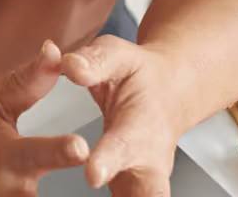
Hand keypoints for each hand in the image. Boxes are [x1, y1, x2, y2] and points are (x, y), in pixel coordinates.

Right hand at [0, 41, 90, 196]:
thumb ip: (28, 81)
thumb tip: (56, 52)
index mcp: (6, 155)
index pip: (39, 152)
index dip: (61, 151)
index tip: (81, 147)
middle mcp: (10, 188)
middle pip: (50, 182)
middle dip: (56, 164)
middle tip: (58, 154)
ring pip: (38, 196)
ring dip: (33, 179)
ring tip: (6, 166)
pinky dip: (21, 191)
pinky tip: (6, 179)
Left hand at [61, 37, 189, 196]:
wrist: (169, 92)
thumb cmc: (140, 75)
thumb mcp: (116, 55)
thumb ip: (93, 61)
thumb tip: (69, 65)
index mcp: (141, 125)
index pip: (123, 144)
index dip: (108, 159)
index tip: (92, 172)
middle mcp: (148, 160)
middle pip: (148, 194)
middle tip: (102, 190)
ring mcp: (146, 182)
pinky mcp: (137, 193)